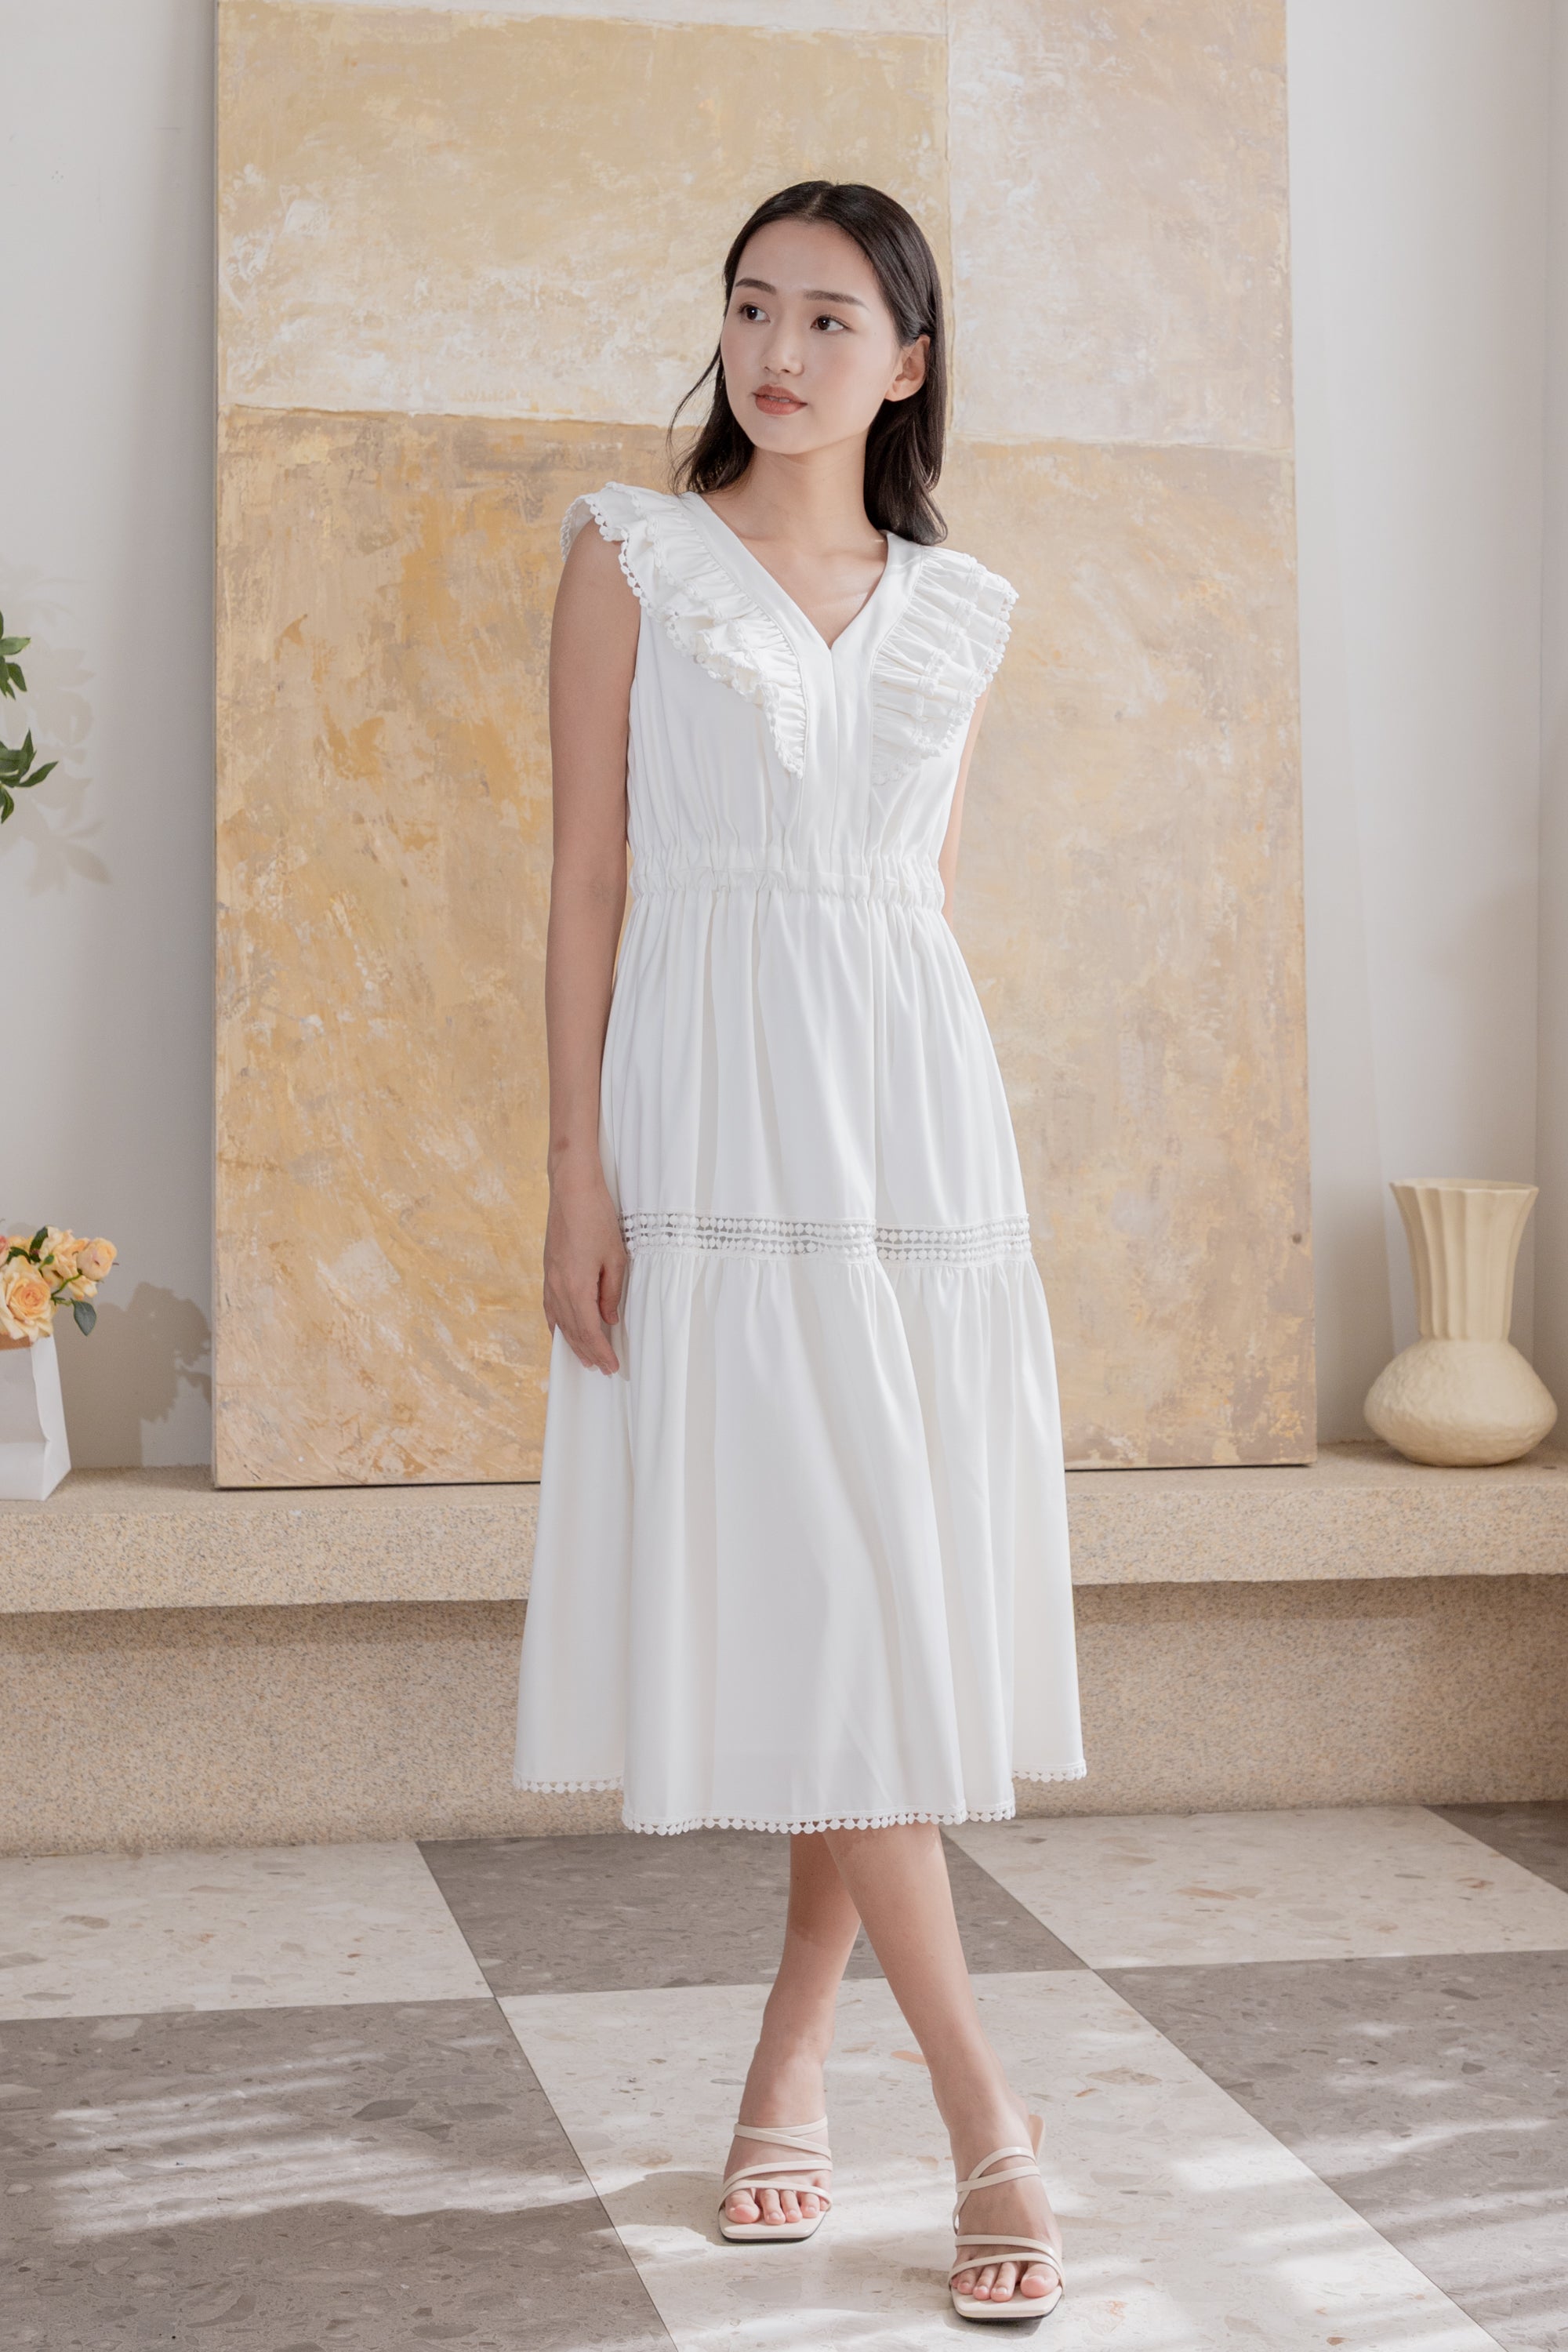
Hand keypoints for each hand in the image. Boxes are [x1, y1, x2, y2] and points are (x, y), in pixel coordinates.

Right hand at [542, 1168, 626, 1373]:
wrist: (571, 1190)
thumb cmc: (597, 1219)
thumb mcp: (616, 1257)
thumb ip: (611, 1292)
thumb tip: (608, 1319)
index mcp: (577, 1287)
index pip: (590, 1331)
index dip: (601, 1352)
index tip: (612, 1367)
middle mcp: (558, 1288)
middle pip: (573, 1331)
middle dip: (588, 1352)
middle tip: (602, 1369)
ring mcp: (549, 1280)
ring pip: (559, 1321)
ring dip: (572, 1342)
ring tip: (584, 1358)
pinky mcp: (548, 1271)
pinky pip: (550, 1307)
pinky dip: (557, 1324)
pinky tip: (560, 1332)